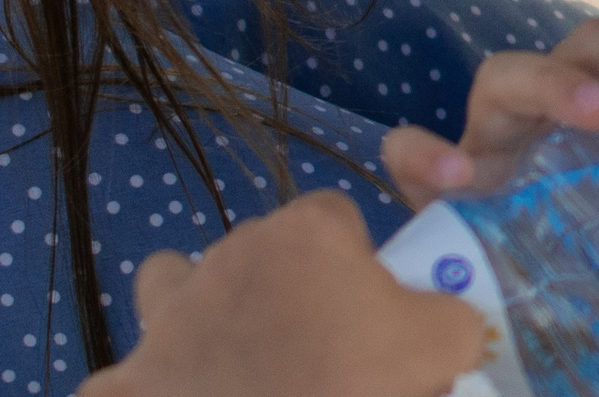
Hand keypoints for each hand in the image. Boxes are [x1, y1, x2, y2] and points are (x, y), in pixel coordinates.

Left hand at [78, 192, 484, 396]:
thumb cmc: (337, 381)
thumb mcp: (434, 349)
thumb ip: (456, 320)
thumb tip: (455, 322)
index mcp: (311, 229)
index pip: (341, 219)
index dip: (361, 270)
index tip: (372, 324)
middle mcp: (242, 243)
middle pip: (279, 253)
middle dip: (301, 294)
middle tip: (330, 360)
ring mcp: (183, 295)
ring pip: (209, 284)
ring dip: (230, 316)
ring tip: (262, 372)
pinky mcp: (142, 350)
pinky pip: (154, 334)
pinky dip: (172, 352)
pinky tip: (198, 378)